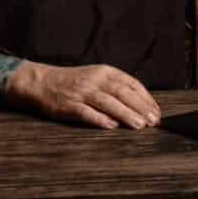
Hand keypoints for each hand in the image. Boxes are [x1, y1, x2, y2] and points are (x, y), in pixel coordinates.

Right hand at [5, 60, 161, 129]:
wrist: (42, 81)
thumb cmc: (73, 82)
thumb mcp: (96, 76)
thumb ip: (116, 87)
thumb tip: (140, 104)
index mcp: (104, 71)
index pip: (131, 83)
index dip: (146, 98)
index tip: (155, 111)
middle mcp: (95, 80)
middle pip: (122, 93)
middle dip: (140, 107)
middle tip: (153, 121)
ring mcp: (82, 92)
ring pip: (108, 102)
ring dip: (125, 114)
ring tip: (139, 125)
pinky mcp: (69, 105)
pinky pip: (86, 112)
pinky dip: (100, 119)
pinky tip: (112, 126)